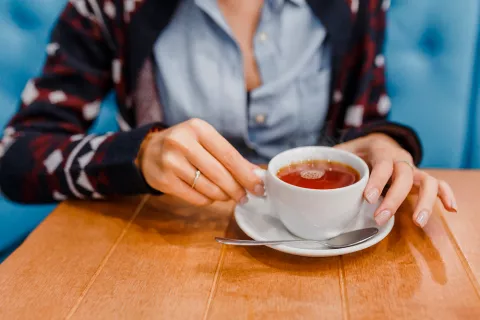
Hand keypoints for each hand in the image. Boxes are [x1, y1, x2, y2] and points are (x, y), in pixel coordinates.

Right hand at [137, 119, 263, 205]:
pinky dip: (208, 200)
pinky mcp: (164, 180)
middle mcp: (183, 143)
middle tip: (245, 197)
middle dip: (237, 189)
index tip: (259, 187)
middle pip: (220, 174)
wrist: (148, 151)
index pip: (229, 155)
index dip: (246, 174)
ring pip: (209, 188)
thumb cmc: (185, 145)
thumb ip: (230, 156)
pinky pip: (196, 197)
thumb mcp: (205, 141)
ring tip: (227, 195)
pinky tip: (210, 195)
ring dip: (223, 196)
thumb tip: (256, 175)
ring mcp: (171, 162)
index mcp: (198, 129)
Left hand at [335, 134, 456, 227]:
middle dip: (394, 199)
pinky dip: (446, 195)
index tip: (368, 197)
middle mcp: (400, 159)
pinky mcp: (421, 179)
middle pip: (403, 177)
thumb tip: (314, 165)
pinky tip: (450, 209)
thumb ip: (334, 157)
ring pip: (427, 181)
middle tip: (380, 218)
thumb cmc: (362, 149)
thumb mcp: (347, 148)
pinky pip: (439, 184)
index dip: (376, 181)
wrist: (382, 140)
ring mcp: (413, 169)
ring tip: (418, 222)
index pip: (381, 165)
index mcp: (381, 151)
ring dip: (424, 202)